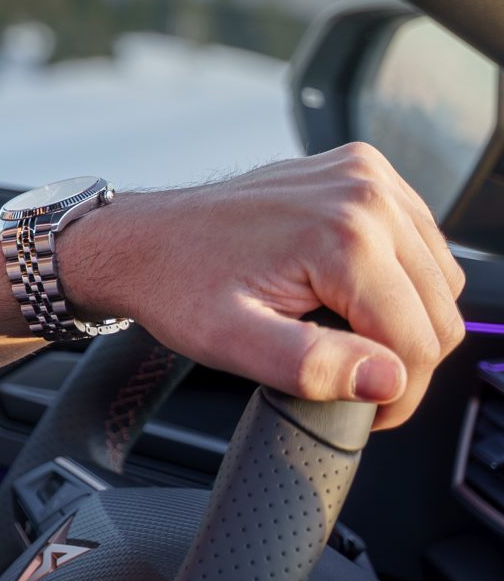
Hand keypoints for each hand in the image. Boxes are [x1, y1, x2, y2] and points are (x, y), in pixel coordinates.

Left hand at [59, 144, 468, 428]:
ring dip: (404, 318)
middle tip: (349, 375)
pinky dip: (399, 279)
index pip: (420, 341)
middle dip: (402, 358)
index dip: (397, 392)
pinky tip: (349, 292)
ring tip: (341, 331)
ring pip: (439, 280)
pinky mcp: (364, 171)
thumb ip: (311, 367)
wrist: (141, 239)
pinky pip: (420, 244)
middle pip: (439, 310)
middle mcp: (365, 192)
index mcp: (344, 234)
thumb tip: (387, 378)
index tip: (364, 409)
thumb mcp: (231, 341)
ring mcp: (366, 174)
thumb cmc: (175, 284)